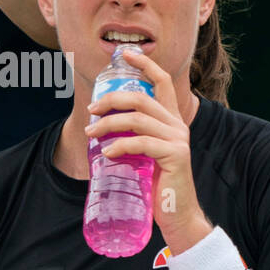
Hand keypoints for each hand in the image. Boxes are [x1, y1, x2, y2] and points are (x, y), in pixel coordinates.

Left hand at [83, 50, 211, 251]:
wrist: (178, 215)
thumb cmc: (157, 186)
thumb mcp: (144, 155)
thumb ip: (132, 138)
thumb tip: (97, 130)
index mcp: (171, 120)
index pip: (162, 82)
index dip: (145, 64)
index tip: (126, 54)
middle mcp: (177, 125)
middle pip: (142, 98)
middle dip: (112, 99)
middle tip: (91, 109)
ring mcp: (178, 139)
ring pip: (138, 119)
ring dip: (109, 123)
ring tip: (91, 133)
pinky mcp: (175, 155)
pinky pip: (142, 143)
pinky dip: (120, 145)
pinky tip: (108, 153)